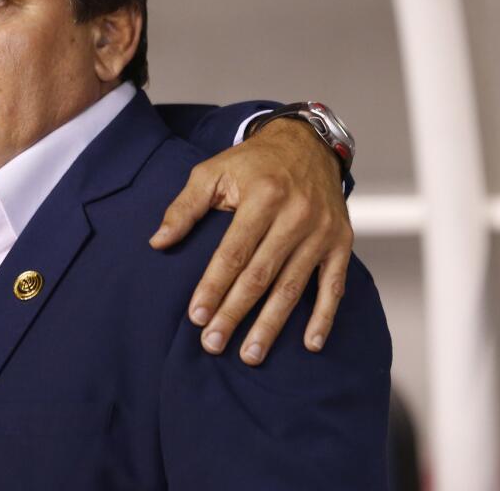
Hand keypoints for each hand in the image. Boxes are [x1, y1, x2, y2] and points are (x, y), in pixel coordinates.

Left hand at [149, 118, 352, 365]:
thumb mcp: (213, 171)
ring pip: (293, 287)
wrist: (307, 144)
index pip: (233, 252)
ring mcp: (321, 231)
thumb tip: (158, 242)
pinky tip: (309, 344)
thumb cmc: (253, 162)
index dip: (214, 286)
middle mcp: (296, 215)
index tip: (196, 316)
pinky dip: (323, 317)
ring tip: (250, 354)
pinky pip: (333, 285)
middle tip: (213, 344)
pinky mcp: (341, 242)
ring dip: (271, 325)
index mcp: (263, 196)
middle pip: (261, 275)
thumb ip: (185, 207)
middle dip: (235, 313)